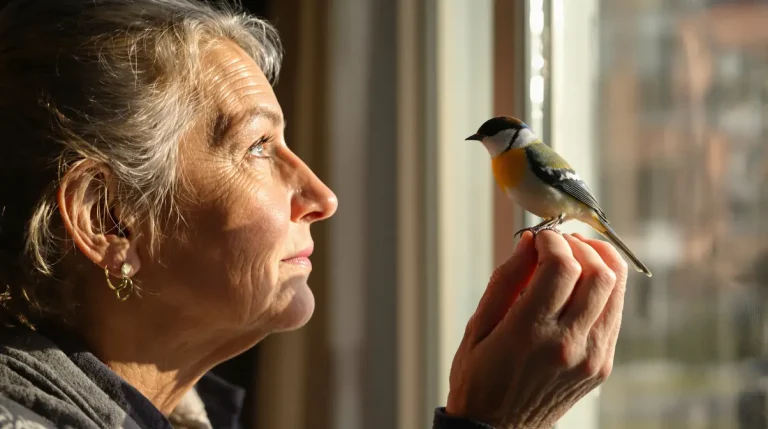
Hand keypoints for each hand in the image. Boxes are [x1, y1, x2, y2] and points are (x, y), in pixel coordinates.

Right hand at [445, 230, 627, 428]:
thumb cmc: (479, 379)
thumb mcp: (477, 327)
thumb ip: (505, 281)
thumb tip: (528, 243)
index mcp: (529, 334)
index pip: (562, 267)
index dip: (553, 241)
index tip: (539, 238)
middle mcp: (567, 345)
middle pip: (599, 273)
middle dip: (580, 245)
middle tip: (559, 244)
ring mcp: (591, 358)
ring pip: (616, 290)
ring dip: (599, 262)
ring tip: (575, 257)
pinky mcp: (601, 366)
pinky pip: (614, 314)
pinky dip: (603, 289)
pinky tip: (580, 286)